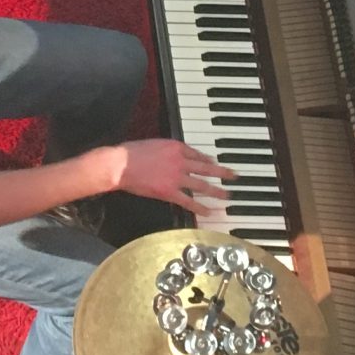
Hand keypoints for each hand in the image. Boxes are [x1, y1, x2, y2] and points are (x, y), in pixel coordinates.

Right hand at [111, 139, 228, 215]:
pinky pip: (188, 201)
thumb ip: (166, 149)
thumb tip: (172, 155)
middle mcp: (180, 161)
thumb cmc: (130, 153)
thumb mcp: (152, 143)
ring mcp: (176, 177)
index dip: (208, 160)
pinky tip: (209, 211)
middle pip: (206, 168)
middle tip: (234, 176)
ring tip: (227, 196)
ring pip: (201, 185)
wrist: (119, 164)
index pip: (197, 153)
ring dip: (216, 191)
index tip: (215, 164)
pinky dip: (200, 207)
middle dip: (222, 172)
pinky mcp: (169, 191)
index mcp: (175, 146)